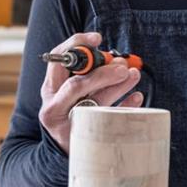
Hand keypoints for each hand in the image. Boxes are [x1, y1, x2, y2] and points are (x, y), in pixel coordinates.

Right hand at [38, 32, 142, 153]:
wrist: (65, 148)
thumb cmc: (72, 110)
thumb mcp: (71, 90)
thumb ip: (88, 74)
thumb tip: (117, 60)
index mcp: (50, 87)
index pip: (58, 59)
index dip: (77, 44)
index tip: (98, 38)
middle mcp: (53, 104)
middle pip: (76, 84)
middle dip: (103, 72)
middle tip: (124, 67)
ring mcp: (66, 124)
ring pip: (93, 102)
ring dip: (117, 87)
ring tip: (134, 76)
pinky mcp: (81, 138)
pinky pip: (106, 122)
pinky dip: (124, 108)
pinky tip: (137, 98)